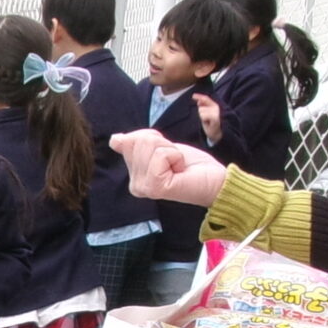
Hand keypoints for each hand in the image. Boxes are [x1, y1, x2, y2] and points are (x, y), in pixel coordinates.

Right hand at [115, 129, 230, 209]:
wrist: (214, 180)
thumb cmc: (191, 165)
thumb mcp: (161, 147)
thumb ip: (137, 143)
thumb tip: (114, 139)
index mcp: (134, 176)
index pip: (128, 141)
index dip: (153, 139)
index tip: (167, 155)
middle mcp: (135, 185)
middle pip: (138, 141)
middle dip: (162, 144)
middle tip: (175, 161)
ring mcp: (143, 187)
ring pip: (149, 146)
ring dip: (170, 150)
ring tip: (178, 166)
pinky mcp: (154, 187)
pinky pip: (160, 156)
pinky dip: (175, 156)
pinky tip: (180, 170)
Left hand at [193, 94, 221, 143]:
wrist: (216, 133)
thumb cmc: (210, 123)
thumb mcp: (205, 114)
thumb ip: (203, 106)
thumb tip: (198, 101)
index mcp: (214, 105)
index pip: (206, 98)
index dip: (199, 96)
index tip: (193, 96)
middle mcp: (216, 107)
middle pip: (200, 108)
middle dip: (201, 114)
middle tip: (206, 119)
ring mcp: (216, 112)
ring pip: (201, 111)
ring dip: (202, 118)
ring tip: (207, 121)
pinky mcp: (215, 117)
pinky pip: (203, 116)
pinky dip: (204, 120)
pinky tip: (208, 123)